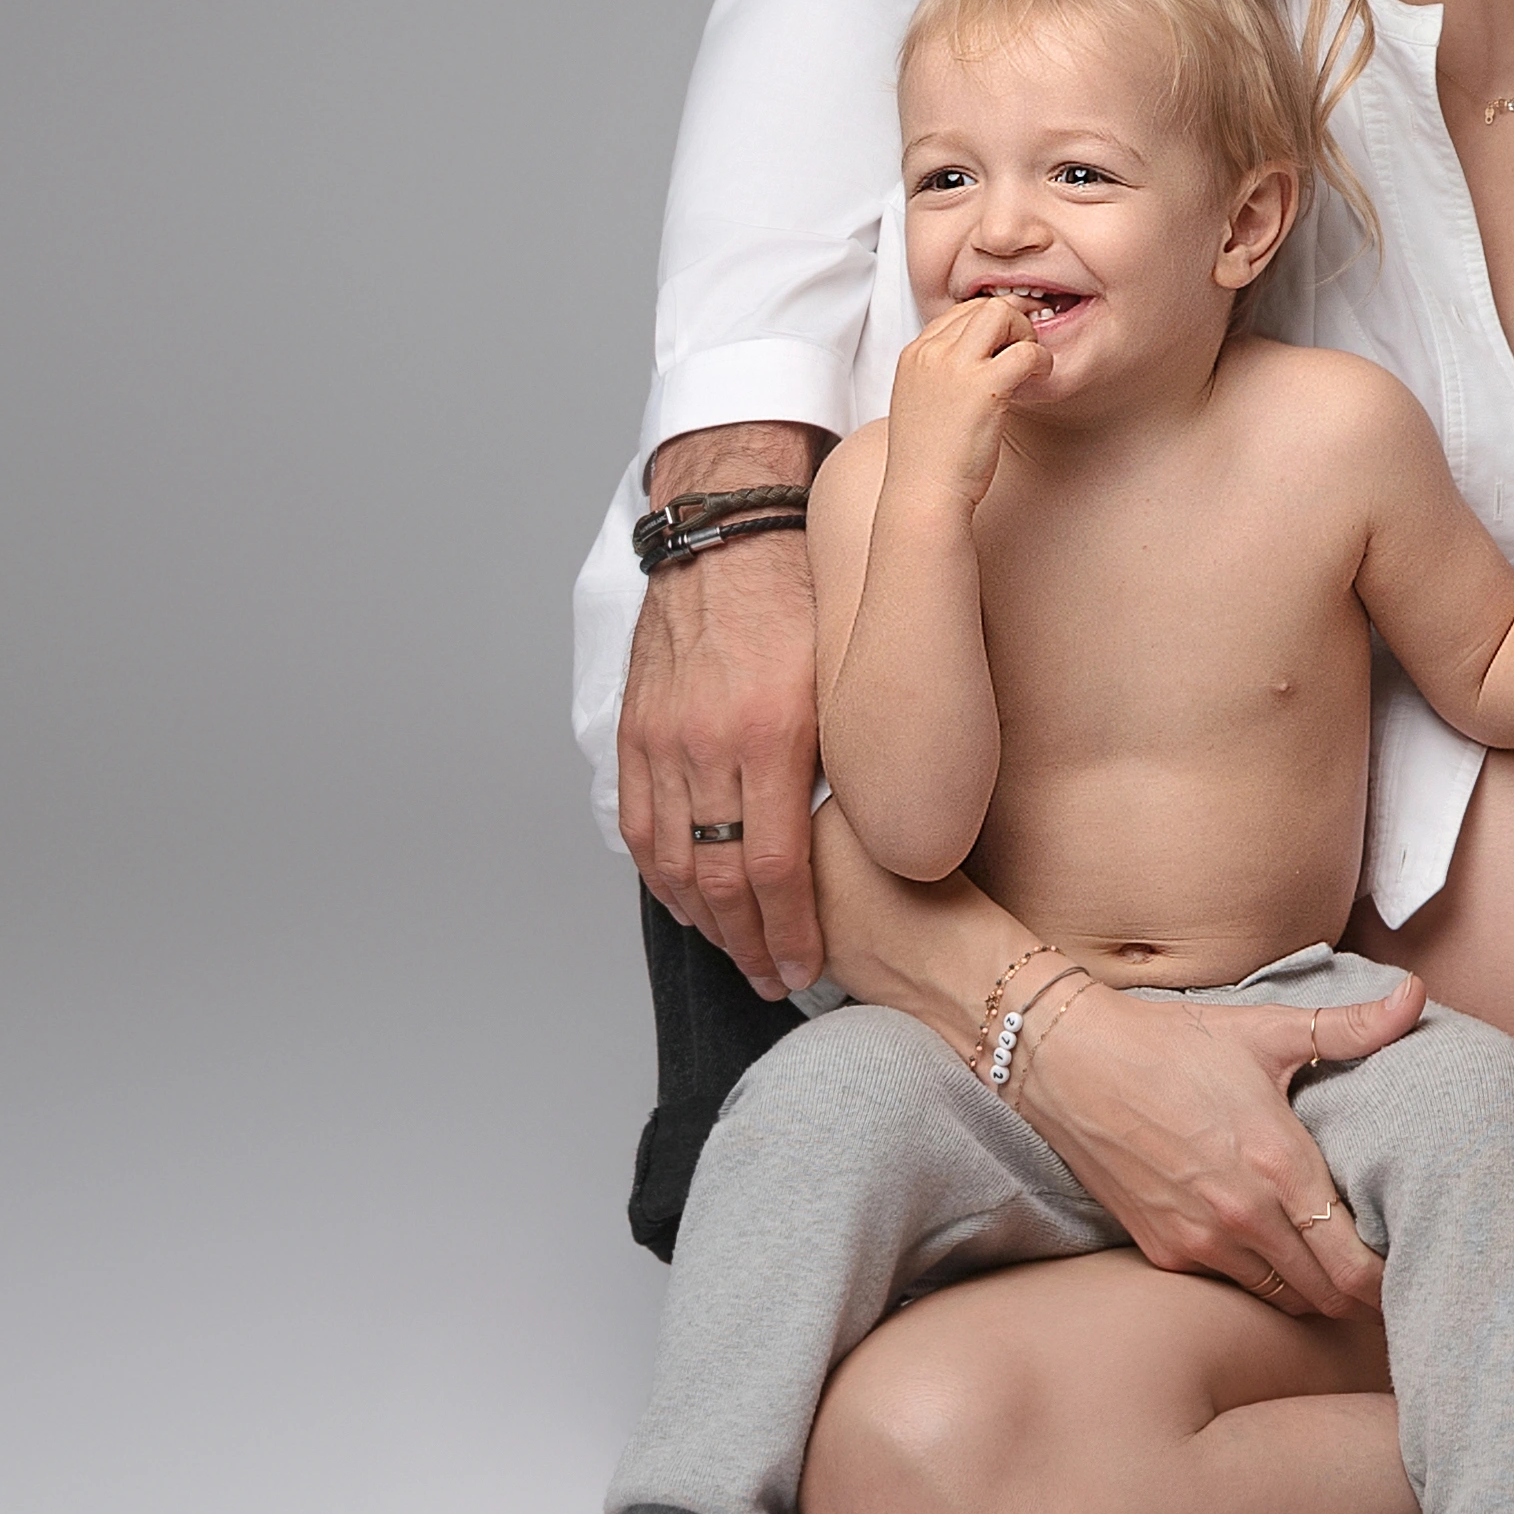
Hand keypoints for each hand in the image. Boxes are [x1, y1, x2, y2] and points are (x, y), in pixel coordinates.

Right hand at [620, 422, 832, 996]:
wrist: (728, 533)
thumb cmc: (803, 595)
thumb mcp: (847, 673)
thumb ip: (850, 755)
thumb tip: (879, 831)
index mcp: (772, 732)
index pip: (773, 865)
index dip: (789, 929)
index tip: (807, 967)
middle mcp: (708, 744)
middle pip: (718, 879)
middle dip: (749, 941)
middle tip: (775, 980)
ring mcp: (663, 740)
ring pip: (672, 862)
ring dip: (704, 921)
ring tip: (736, 955)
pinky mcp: (635, 731)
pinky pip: (637, 825)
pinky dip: (660, 875)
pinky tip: (685, 903)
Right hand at [887, 293, 1050, 502]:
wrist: (922, 493)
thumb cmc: (928, 459)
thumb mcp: (922, 402)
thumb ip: (942, 375)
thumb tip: (978, 360)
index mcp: (913, 354)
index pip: (957, 312)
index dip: (988, 325)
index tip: (1005, 346)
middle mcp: (930, 353)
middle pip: (982, 306)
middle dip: (1011, 322)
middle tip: (1023, 352)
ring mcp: (954, 366)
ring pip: (1002, 315)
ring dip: (1026, 334)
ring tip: (1029, 366)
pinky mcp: (984, 387)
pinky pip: (1027, 351)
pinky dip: (1042, 360)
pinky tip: (1039, 378)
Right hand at [1005, 965, 1423, 1317]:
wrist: (1070, 1064)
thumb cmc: (1173, 1042)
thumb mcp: (1268, 1029)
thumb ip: (1350, 1027)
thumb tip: (1417, 997)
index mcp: (1280, 1164)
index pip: (1354, 1262)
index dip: (1390, 1280)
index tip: (1413, 1268)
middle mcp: (1244, 1216)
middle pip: (1326, 1296)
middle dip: (1362, 1296)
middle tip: (1390, 1282)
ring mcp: (1200, 1241)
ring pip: (1281, 1297)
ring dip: (1313, 1291)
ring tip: (1339, 1269)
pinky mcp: (1165, 1251)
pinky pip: (1232, 1284)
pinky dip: (1262, 1278)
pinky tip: (1278, 1252)